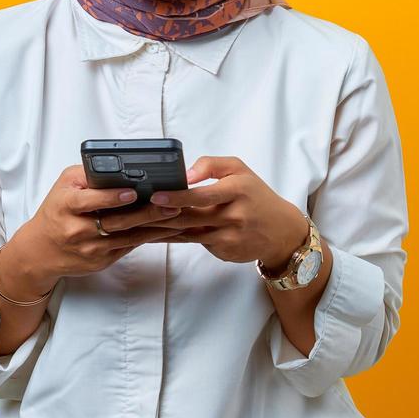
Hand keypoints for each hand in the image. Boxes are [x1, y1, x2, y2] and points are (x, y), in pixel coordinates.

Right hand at [10, 164, 187, 287]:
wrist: (40, 251)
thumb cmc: (56, 211)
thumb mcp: (64, 186)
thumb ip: (88, 174)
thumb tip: (120, 166)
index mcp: (65, 206)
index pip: (90, 201)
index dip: (112, 197)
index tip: (133, 192)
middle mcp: (77, 230)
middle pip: (116, 222)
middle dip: (146, 213)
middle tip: (171, 203)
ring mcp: (91, 249)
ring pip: (127, 237)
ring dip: (154, 227)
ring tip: (175, 214)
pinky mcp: (101, 261)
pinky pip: (129, 247)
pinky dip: (148, 238)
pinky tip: (165, 228)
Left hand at [148, 156, 308, 270]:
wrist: (281, 230)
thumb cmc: (255, 195)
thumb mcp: (239, 170)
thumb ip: (211, 165)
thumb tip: (185, 175)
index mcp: (238, 190)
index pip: (203, 195)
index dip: (178, 197)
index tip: (157, 196)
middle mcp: (235, 216)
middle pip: (192, 217)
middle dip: (163, 215)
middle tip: (138, 211)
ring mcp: (230, 237)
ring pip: (190, 233)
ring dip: (164, 230)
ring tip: (140, 223)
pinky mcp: (225, 252)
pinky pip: (196, 243)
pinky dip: (177, 238)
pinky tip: (159, 234)